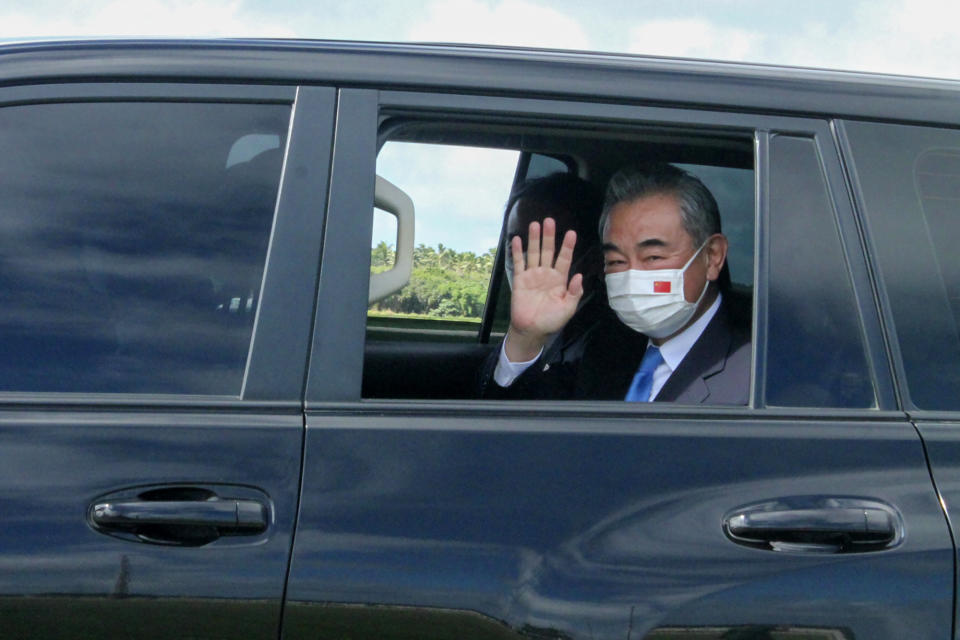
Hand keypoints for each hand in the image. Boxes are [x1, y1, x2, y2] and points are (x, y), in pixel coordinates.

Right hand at [504, 217, 581, 361]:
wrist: (532, 330)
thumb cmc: (552, 320)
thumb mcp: (568, 308)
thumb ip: (574, 292)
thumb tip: (579, 276)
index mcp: (560, 280)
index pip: (564, 259)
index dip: (567, 246)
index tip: (571, 233)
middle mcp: (546, 274)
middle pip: (548, 251)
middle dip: (549, 236)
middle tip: (549, 220)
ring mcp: (533, 275)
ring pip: (534, 253)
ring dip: (534, 239)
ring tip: (535, 224)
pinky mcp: (520, 280)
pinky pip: (519, 263)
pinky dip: (518, 251)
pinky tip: (517, 239)